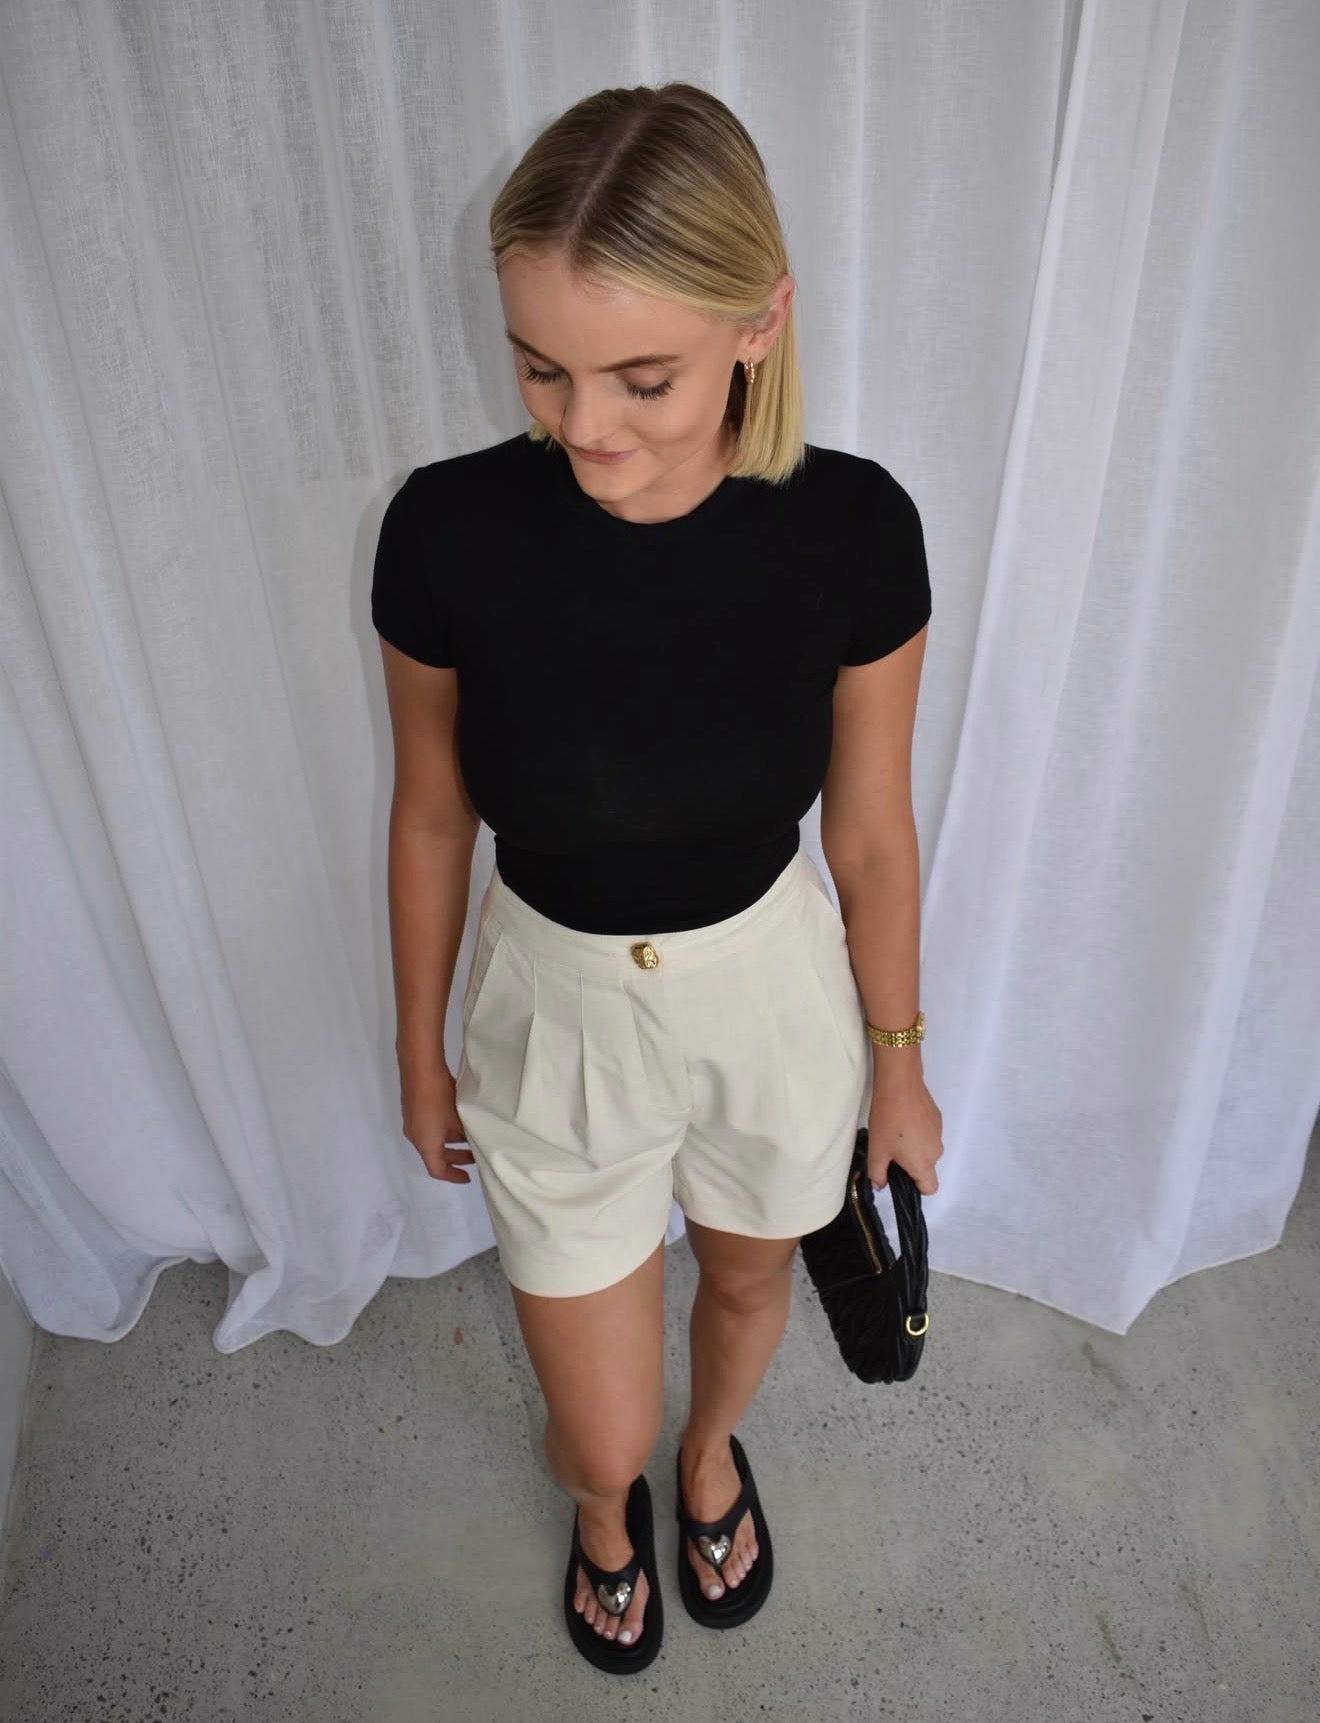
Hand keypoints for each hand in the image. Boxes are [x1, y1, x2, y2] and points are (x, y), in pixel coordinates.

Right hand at [399, 1063, 477, 1183]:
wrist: (420, 1067)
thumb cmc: (440, 1097)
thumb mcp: (458, 1119)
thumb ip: (465, 1134)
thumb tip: (473, 1140)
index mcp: (425, 1144)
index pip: (437, 1170)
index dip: (453, 1177)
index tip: (468, 1177)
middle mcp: (415, 1136)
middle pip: (435, 1155)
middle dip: (455, 1158)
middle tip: (474, 1156)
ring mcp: (412, 1121)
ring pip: (432, 1139)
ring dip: (450, 1142)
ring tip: (470, 1136)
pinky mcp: (413, 1108)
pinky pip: (429, 1127)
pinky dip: (443, 1130)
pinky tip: (457, 1120)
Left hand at [866, 1075, 942, 1194]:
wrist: (900, 1084)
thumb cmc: (887, 1121)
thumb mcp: (876, 1150)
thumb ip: (877, 1173)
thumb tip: (880, 1185)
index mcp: (923, 1163)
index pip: (930, 1188)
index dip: (916, 1187)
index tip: (900, 1175)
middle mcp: (936, 1151)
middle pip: (926, 1167)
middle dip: (910, 1163)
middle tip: (891, 1149)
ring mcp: (938, 1133)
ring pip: (927, 1149)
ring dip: (914, 1146)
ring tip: (895, 1131)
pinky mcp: (937, 1118)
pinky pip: (928, 1133)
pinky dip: (918, 1132)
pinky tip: (904, 1119)